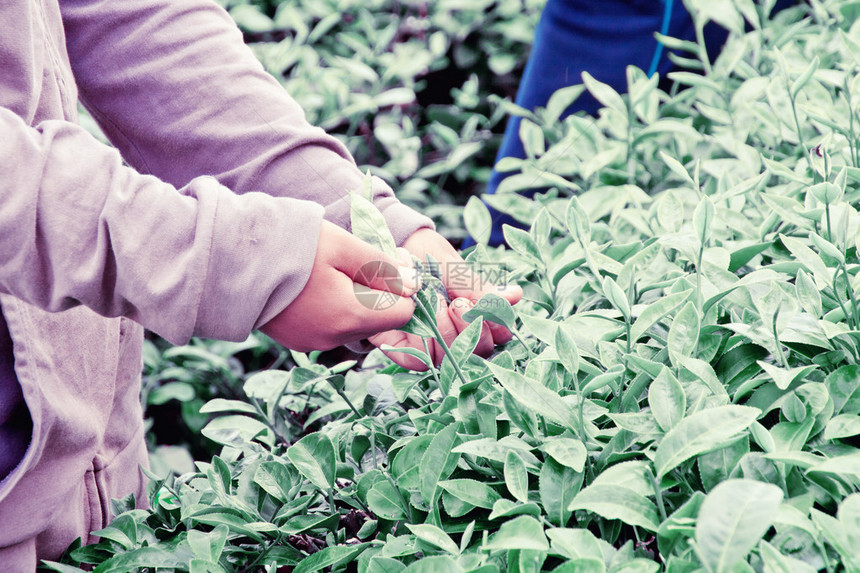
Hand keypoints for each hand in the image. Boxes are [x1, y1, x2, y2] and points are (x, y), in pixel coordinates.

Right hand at [261, 220, 420, 351]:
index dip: (402, 288)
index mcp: (351, 317)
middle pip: (377, 319)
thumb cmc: (292, 247)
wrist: (230, 260)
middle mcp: (334, 338)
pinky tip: (314, 283)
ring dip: (354, 298)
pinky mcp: (296, 339)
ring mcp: (312, 342)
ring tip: (331, 268)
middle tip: (357, 258)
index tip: (388, 262)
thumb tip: (416, 284)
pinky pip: (330, 326)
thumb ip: (383, 266)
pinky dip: (332, 307)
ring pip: (353, 323)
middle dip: (377, 292)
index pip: (402, 314)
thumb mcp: (344, 247)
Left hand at [369, 228, 522, 369]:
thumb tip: (515, 295)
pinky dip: (420, 337)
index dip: (496, 321)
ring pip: (453, 356)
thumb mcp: (454, 267)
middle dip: (470, 326)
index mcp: (479, 314)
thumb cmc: (425, 256)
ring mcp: (436, 346)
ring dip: (444, 329)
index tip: (482, 300)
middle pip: (481, 349)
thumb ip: (481, 287)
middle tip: (456, 303)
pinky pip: (422, 358)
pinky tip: (414, 313)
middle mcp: (460, 334)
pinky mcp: (409, 352)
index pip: (501, 331)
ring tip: (433, 302)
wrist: (387, 250)